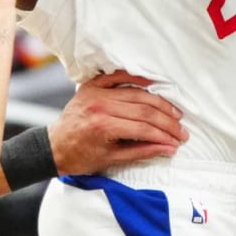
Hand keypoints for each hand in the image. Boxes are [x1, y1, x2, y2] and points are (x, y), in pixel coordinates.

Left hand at [48, 71, 187, 174]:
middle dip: (167, 122)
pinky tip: (152, 83)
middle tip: (181, 130)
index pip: (144, 128)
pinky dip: (136, 78)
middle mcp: (100, 106)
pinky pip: (118, 76)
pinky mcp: (91, 86)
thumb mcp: (112, 159)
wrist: (54, 148)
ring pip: (137, 93)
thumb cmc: (81, 157)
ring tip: (174, 113)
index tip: (177, 142)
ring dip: (159, 103)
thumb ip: (142, 151)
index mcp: (103, 127)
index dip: (164, 135)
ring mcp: (95, 93)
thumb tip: (168, 148)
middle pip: (144, 109)